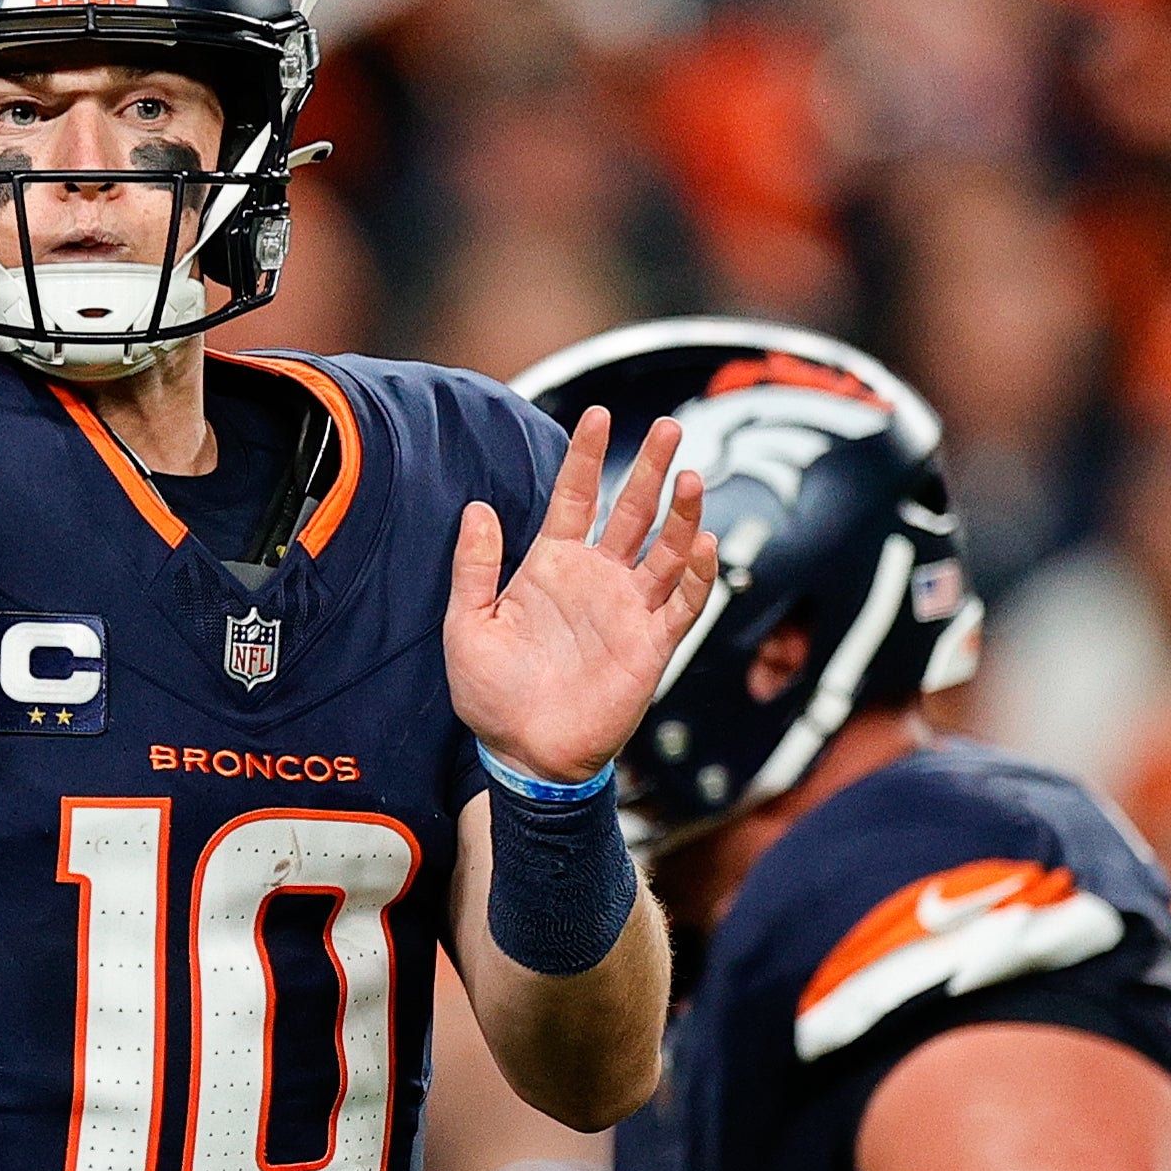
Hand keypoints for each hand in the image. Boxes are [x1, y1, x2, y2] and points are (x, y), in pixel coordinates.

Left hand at [445, 407, 718, 786]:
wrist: (524, 754)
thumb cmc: (491, 693)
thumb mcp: (467, 624)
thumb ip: (474, 568)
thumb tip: (477, 507)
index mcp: (552, 565)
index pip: (575, 497)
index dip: (586, 457)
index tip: (596, 415)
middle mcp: (596, 579)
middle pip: (632, 511)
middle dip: (649, 468)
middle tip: (668, 427)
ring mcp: (628, 609)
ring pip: (666, 549)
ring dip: (681, 514)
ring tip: (690, 476)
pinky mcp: (652, 646)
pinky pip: (683, 603)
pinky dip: (697, 574)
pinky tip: (702, 542)